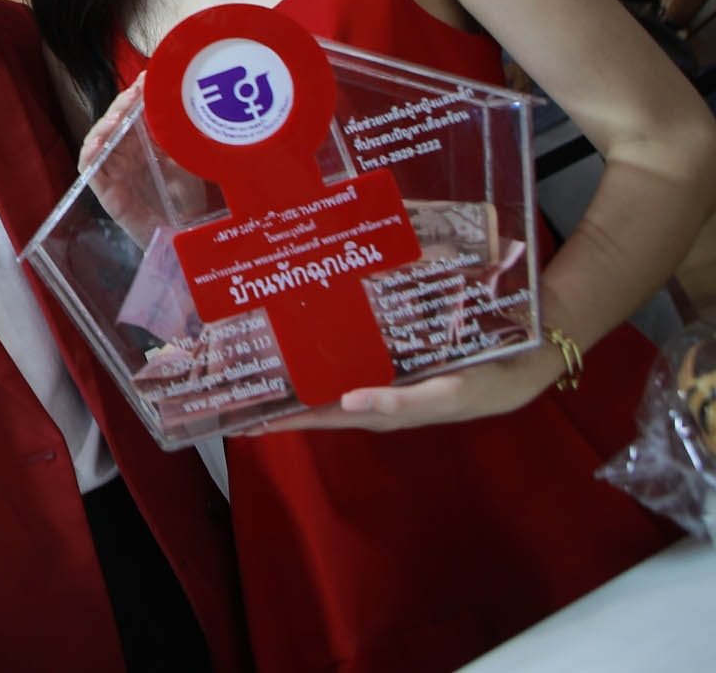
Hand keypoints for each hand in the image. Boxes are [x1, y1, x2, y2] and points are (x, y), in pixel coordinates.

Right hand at [77, 79, 202, 245]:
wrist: (182, 236)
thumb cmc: (185, 201)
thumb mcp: (187, 164)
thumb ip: (178, 140)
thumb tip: (180, 108)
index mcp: (143, 144)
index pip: (134, 114)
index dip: (137, 95)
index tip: (147, 78)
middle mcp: (124, 153)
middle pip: (115, 122)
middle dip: (123, 104)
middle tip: (135, 91)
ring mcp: (112, 171)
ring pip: (98, 140)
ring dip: (105, 125)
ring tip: (118, 117)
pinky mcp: (105, 191)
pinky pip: (90, 170)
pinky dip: (90, 154)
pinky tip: (98, 143)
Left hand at [245, 346, 559, 434]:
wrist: (525, 360)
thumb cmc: (486, 382)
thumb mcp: (449, 396)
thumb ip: (403, 403)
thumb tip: (350, 404)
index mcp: (387, 407)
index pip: (329, 417)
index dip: (293, 420)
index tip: (254, 421)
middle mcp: (381, 393)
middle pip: (323, 400)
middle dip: (285, 402)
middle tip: (240, 398)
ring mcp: (388, 376)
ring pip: (334, 379)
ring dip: (301, 377)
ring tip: (262, 372)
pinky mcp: (398, 358)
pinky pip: (356, 358)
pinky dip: (330, 356)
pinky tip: (309, 344)